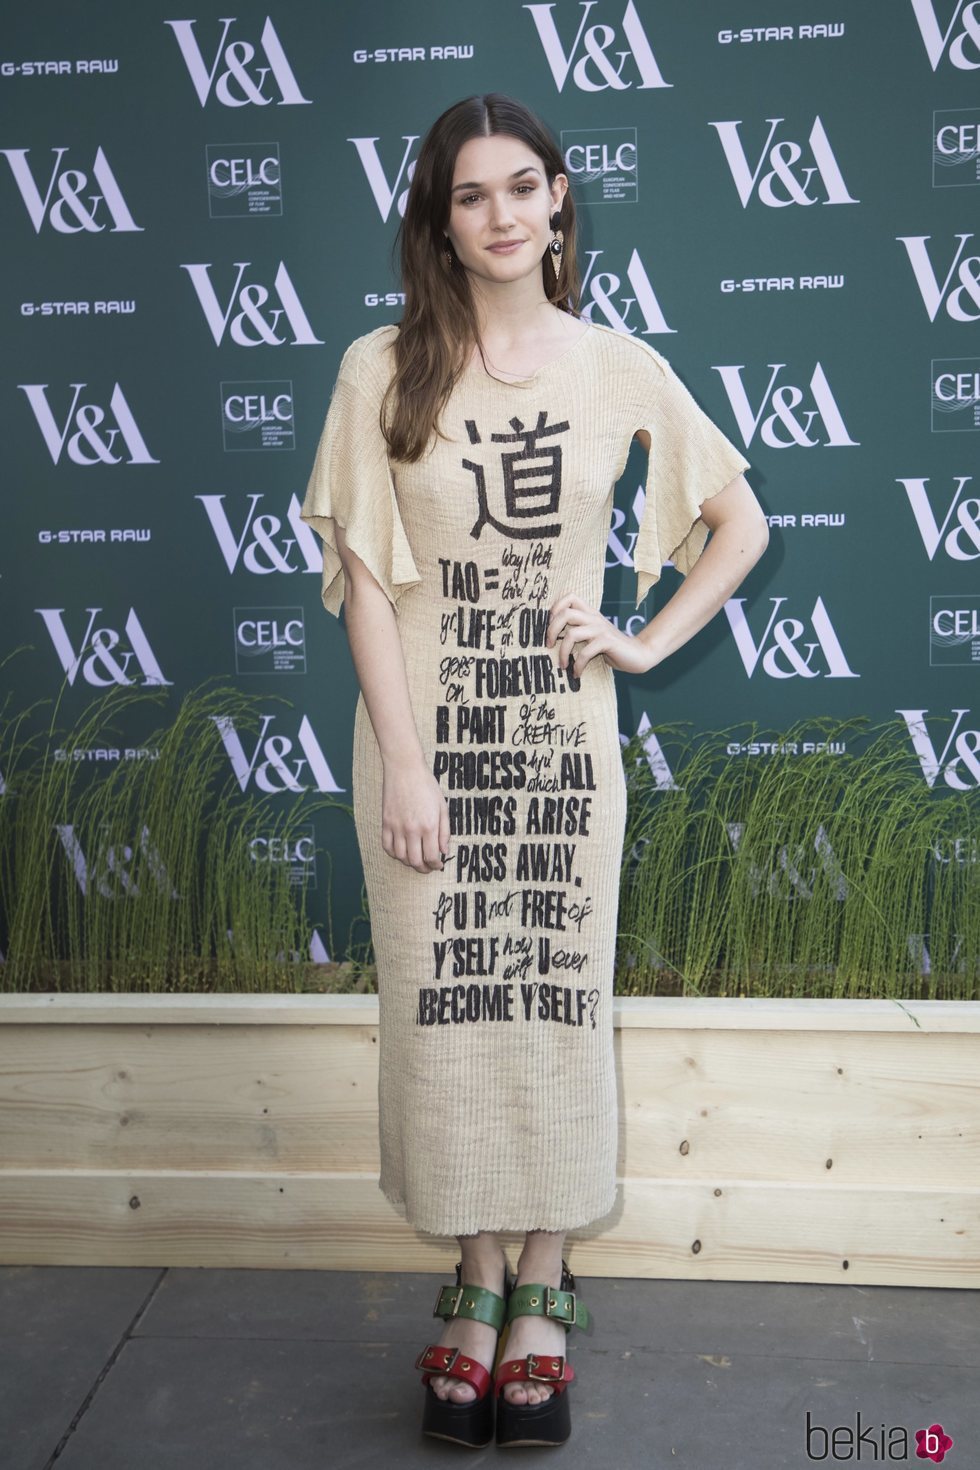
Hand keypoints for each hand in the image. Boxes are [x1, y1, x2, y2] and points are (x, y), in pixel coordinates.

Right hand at [381, 757, 450, 873]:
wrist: (404, 769)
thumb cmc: (426, 786)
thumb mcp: (442, 807)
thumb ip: (444, 831)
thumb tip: (444, 851)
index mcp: (429, 826)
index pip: (431, 857)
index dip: (436, 865)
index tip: (438, 865)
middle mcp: (412, 830)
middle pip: (415, 861)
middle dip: (423, 868)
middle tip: (427, 868)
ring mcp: (396, 827)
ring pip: (400, 857)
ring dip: (408, 862)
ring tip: (415, 859)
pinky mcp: (385, 823)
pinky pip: (387, 846)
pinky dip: (393, 853)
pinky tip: (400, 852)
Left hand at [546, 593, 658, 676]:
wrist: (638, 655)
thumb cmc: (612, 648)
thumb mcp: (593, 636)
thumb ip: (579, 631)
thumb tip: (551, 638)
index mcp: (590, 613)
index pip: (570, 597)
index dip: (556, 608)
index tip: (550, 626)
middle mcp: (594, 618)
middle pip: (566, 613)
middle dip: (551, 630)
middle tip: (549, 645)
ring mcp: (601, 629)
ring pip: (572, 634)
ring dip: (563, 652)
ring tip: (562, 665)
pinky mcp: (607, 642)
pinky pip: (585, 652)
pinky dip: (578, 665)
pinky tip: (577, 673)